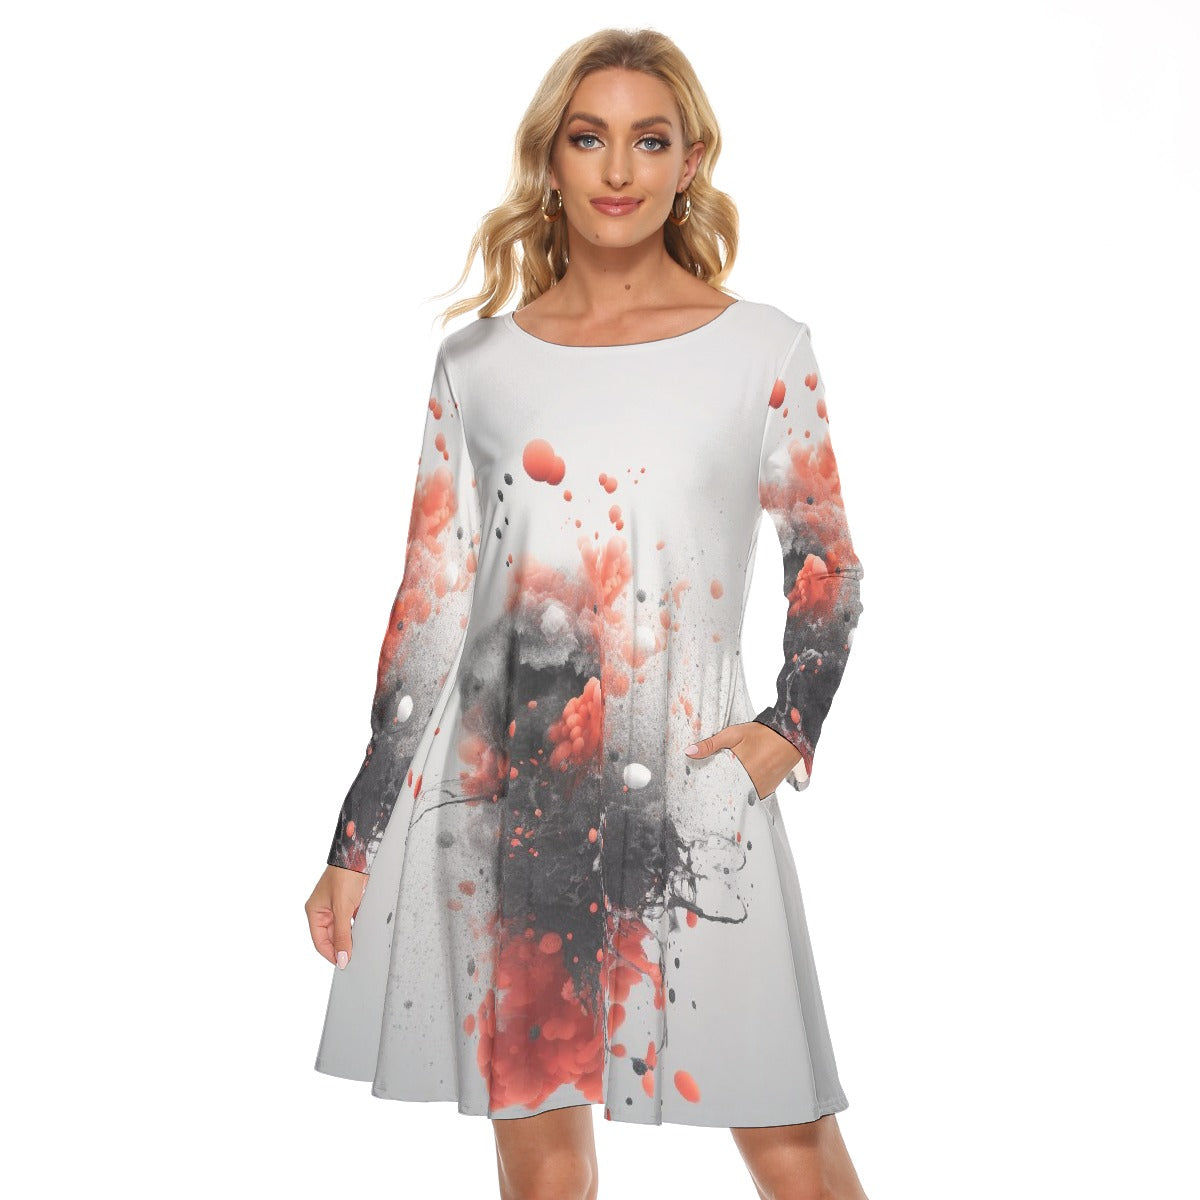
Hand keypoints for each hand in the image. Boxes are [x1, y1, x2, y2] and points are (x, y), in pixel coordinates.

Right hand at [305, 864, 369, 968]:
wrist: (357, 856)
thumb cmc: (343, 876)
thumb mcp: (342, 909)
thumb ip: (342, 935)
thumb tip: (341, 958)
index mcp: (314, 912)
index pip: (320, 941)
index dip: (331, 954)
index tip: (343, 964)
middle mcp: (323, 911)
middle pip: (331, 937)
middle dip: (341, 948)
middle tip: (353, 958)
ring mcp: (336, 907)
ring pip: (341, 930)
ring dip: (349, 938)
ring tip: (358, 948)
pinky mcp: (348, 903)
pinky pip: (350, 921)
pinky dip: (356, 928)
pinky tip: (363, 933)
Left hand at [683, 721, 803, 800]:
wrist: (789, 736)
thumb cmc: (760, 734)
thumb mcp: (733, 734)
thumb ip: (711, 744)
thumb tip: (689, 752)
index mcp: (741, 770)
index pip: (719, 787)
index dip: (709, 789)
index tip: (699, 790)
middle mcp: (753, 782)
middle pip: (730, 794)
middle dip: (719, 793)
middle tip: (706, 793)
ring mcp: (762, 788)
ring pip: (741, 797)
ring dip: (732, 794)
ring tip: (719, 792)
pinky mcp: (769, 790)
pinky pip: (753, 797)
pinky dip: (744, 794)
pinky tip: (737, 789)